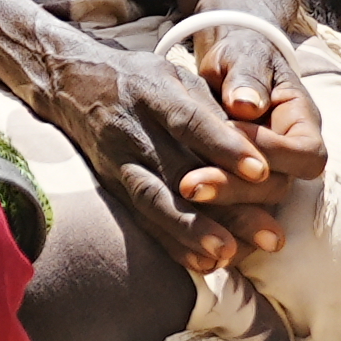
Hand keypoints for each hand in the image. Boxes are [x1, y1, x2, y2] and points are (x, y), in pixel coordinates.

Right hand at [31, 21, 315, 277]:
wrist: (71, 84)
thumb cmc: (140, 81)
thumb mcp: (175, 76)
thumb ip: (213, 110)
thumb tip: (262, 148)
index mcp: (153, 94)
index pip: (190, 121)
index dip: (224, 146)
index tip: (261, 171)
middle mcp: (131, 130)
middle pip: (178, 171)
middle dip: (226, 206)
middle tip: (269, 233)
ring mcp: (117, 162)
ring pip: (154, 200)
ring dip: (193, 230)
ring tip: (229, 254)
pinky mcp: (111, 186)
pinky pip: (142, 219)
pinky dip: (172, 244)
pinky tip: (202, 264)